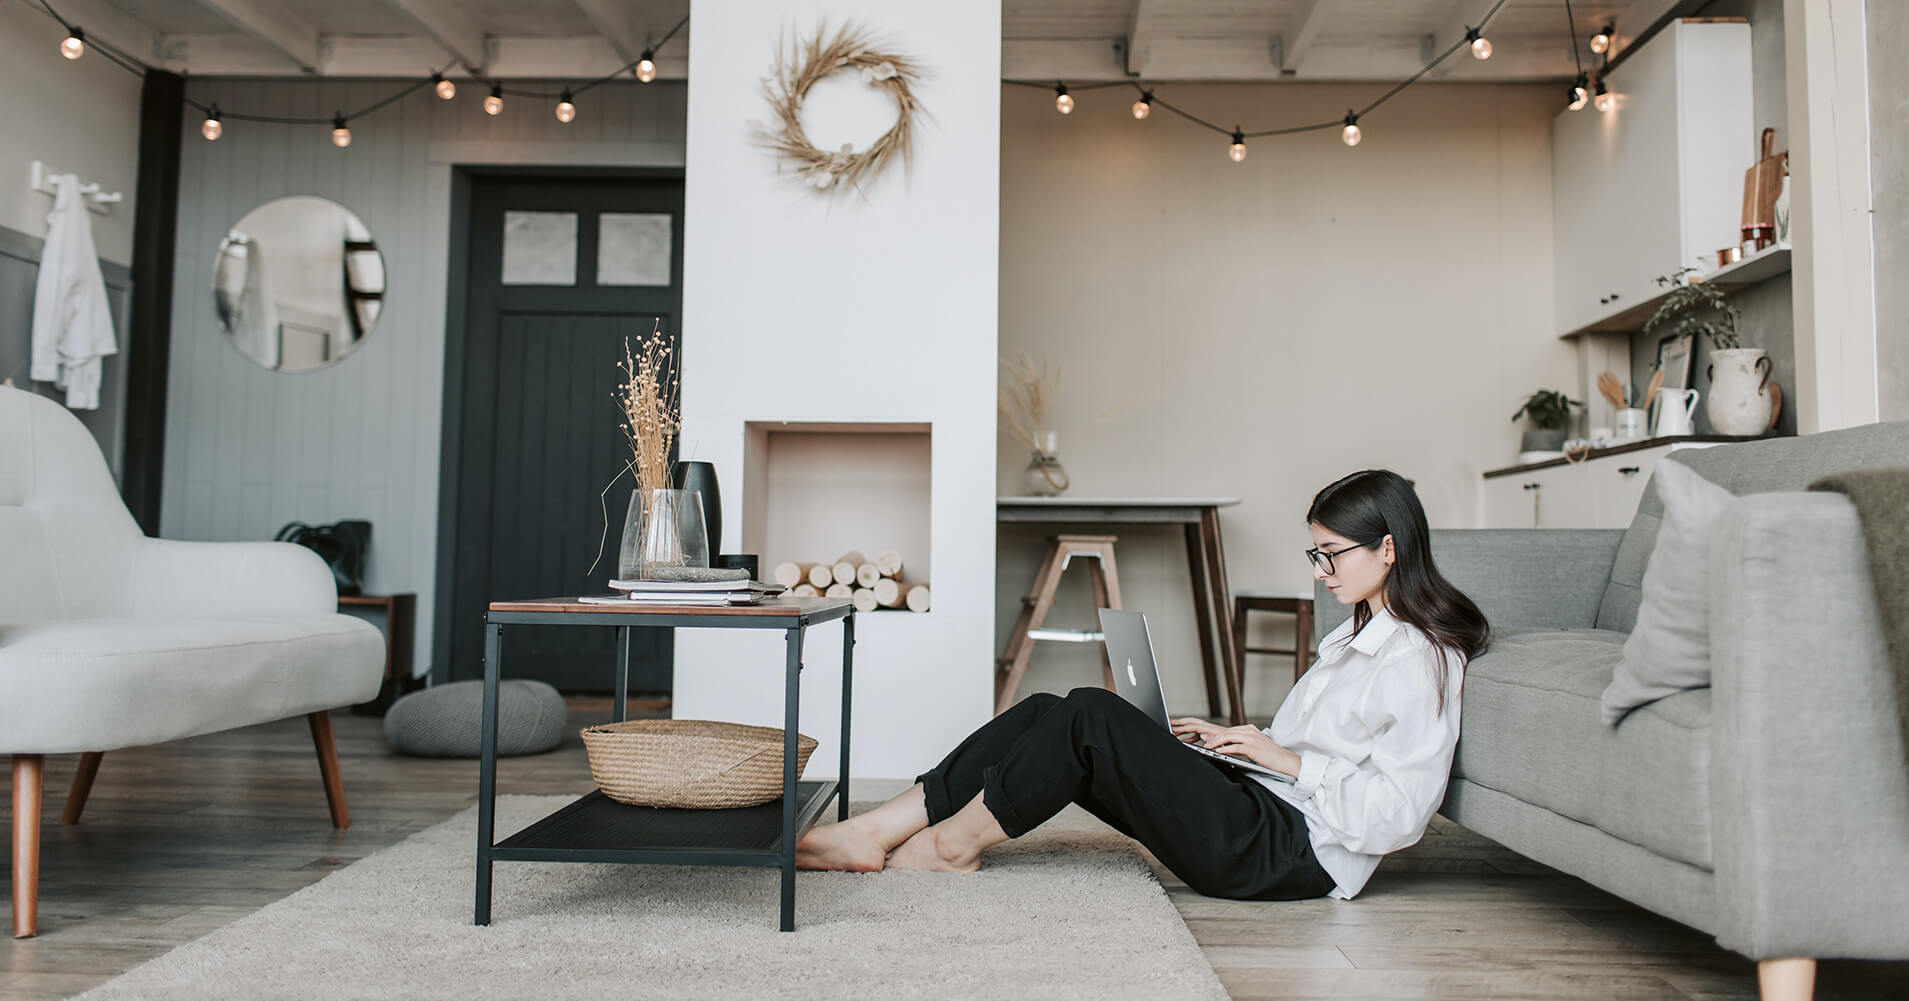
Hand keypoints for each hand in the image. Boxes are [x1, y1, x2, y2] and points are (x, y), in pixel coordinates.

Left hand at [1171, 718, 1299, 775]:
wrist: (1286, 761)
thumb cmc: (1270, 757)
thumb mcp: (1255, 747)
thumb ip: (1241, 744)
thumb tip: (1226, 747)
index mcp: (1250, 730)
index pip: (1229, 730)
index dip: (1216, 734)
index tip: (1205, 738)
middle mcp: (1250, 731)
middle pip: (1226, 732)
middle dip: (1212, 737)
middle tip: (1201, 741)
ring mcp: (1252, 738)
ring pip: (1228, 737)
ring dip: (1215, 742)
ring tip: (1206, 747)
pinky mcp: (1253, 747)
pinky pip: (1235, 747)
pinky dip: (1224, 749)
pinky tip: (1217, 752)